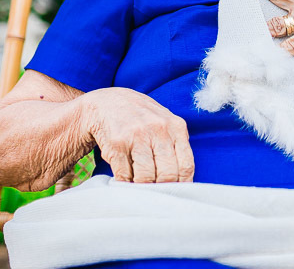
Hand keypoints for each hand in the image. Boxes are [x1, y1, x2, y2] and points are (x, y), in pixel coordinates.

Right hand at [79, 88, 193, 182]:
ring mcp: (137, 136)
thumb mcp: (166, 124)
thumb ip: (176, 146)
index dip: (181, 185)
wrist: (108, 102)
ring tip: (140, 185)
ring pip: (146, 177)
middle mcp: (158, 130)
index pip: (186, 166)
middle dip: (161, 188)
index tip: (175, 192)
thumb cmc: (142, 119)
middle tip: (155, 191)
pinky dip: (125, 183)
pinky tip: (126, 179)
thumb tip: (183, 181)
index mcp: (176, 127)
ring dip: (142, 187)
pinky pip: (124, 175)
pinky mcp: (117, 144)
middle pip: (167, 174)